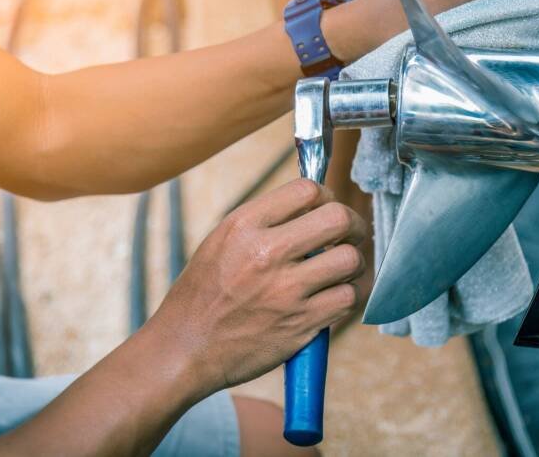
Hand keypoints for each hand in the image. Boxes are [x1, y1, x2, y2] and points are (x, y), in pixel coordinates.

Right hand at [153, 179, 366, 394]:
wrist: (186, 348)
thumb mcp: (221, 240)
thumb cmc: (203, 293)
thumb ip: (265, 221)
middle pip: (338, 219)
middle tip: (350, 233)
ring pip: (350, 260)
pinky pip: (347, 298)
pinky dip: (347, 294)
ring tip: (341, 268)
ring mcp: (286, 291)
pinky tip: (333, 295)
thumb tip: (313, 203)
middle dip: (353, 223)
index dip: (326, 195)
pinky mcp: (301, 324)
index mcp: (244, 225)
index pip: (307, 190)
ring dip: (353, 262)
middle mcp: (267, 253)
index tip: (327, 207)